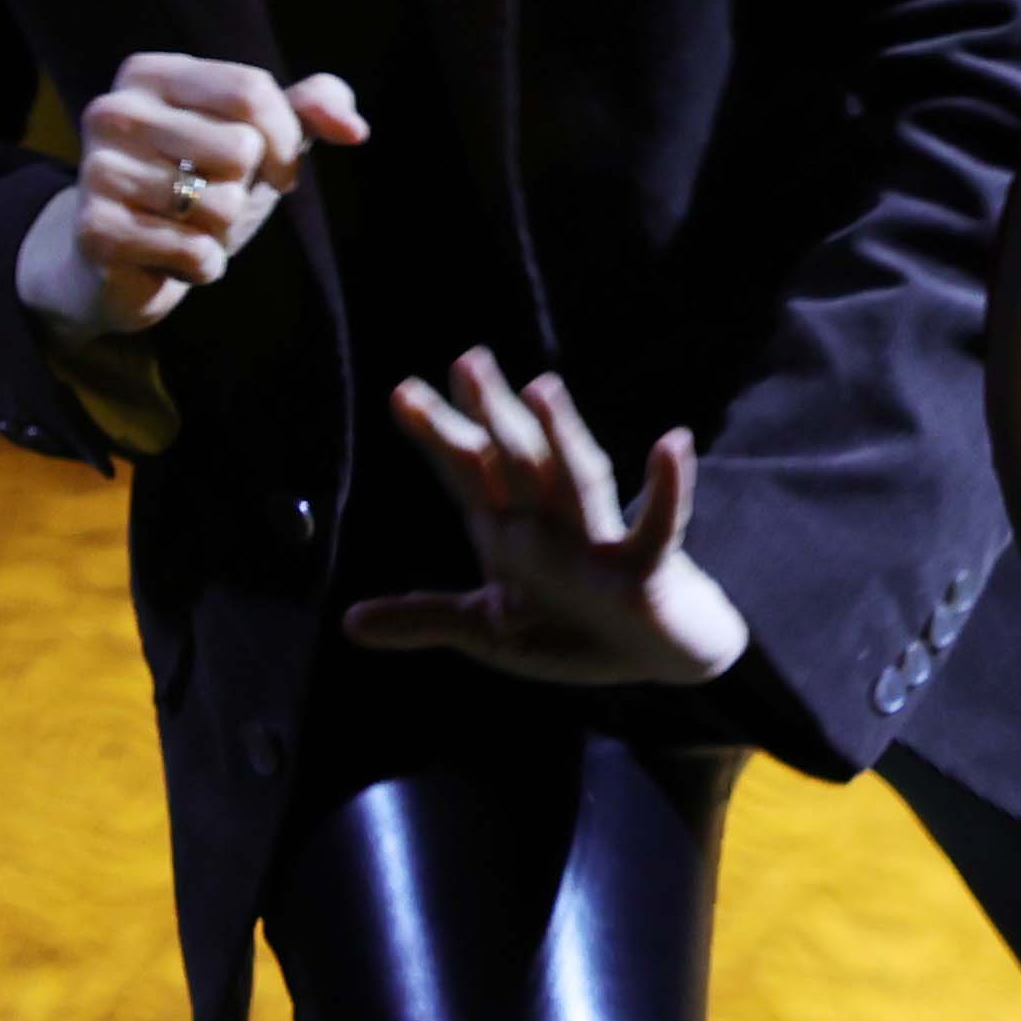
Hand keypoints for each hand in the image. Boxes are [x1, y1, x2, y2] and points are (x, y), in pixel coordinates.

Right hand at [18, 55, 366, 336]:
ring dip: (223, 231)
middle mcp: (113, 112)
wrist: (119, 260)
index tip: (280, 168)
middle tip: (212, 198)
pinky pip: (197, 252)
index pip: (252, 91)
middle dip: (247, 188)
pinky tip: (168, 257)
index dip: (287, 140)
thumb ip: (312, 108)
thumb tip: (355, 129)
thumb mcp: (258, 136)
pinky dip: (203, 266)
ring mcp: (97, 171)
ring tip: (186, 226)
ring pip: (222, 204)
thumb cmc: (198, 184)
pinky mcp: (95, 231)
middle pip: (241, 147)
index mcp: (149, 74)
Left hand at [342, 352, 751, 687]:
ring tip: (541, 387)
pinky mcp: (647, 569)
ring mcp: (600, 542)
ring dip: (562, 436)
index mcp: (512, 532)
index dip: (439, 435)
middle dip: (492, 414)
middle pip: (518, 460)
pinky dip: (668, 487)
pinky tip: (672, 442)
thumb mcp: (491, 632)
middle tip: (468, 361)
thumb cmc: (577, 632)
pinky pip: (659, 525)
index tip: (402, 393)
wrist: (658, 659)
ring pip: (577, 479)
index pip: (471, 473)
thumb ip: (428, 619)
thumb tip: (348, 623)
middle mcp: (552, 524)